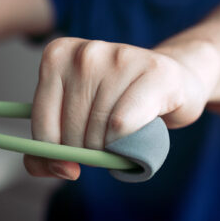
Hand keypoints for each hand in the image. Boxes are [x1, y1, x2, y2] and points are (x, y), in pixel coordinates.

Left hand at [24, 38, 209, 179]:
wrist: (176, 80)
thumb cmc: (124, 101)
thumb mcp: (78, 114)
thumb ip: (53, 145)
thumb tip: (59, 168)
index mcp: (57, 56)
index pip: (43, 125)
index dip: (55, 155)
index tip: (71, 163)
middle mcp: (86, 52)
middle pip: (72, 131)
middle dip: (88, 152)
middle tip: (107, 145)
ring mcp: (120, 57)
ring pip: (99, 131)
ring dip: (112, 150)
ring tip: (126, 136)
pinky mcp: (153, 71)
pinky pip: (124, 125)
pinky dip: (128, 142)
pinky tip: (140, 132)